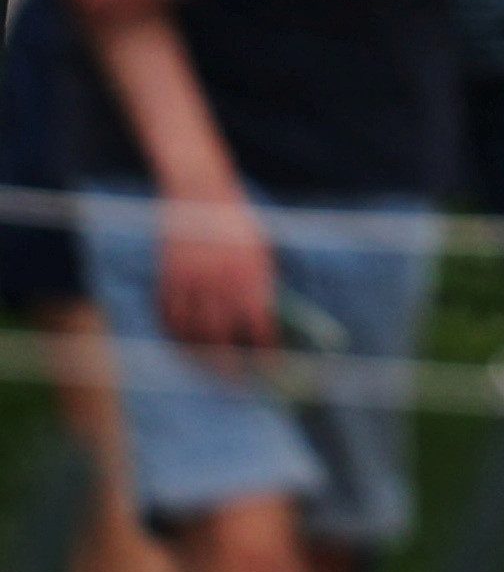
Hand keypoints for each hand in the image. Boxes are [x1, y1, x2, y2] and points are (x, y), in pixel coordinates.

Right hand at [142, 182, 272, 359]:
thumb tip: (263, 318)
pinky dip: (174, 334)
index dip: (264, 349)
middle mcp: (219, 281)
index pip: (259, 323)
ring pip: (190, 332)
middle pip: (219, 337)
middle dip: (227, 364)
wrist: (199, 191)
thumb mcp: (259, 247)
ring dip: (199, 355)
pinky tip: (182, 342)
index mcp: (249, 272)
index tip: (269, 366)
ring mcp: (189, 281)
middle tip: (232, 380)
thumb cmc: (236, 220)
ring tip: (207, 366)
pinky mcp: (166, 278)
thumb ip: (260, 281)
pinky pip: (167, 317)